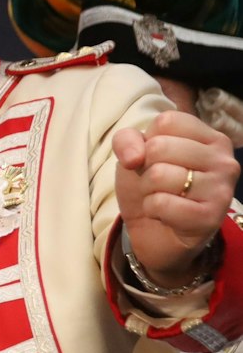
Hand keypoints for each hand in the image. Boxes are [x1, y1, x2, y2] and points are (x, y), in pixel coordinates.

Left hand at [114, 111, 240, 285]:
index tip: (155, 159)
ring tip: (161, 197)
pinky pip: (161, 203)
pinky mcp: (210, 217)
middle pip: (160, 146)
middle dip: (145, 168)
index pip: (168, 121)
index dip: (147, 141)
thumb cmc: (150, 185)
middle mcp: (224, 160)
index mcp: (211, 138)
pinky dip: (152, 209)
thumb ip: (127, 140)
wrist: (154, 231)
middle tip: (156, 183)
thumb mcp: (134, 154)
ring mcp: (221, 189)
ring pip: (160, 175)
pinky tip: (165, 214)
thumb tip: (134, 156)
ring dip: (148, 190)